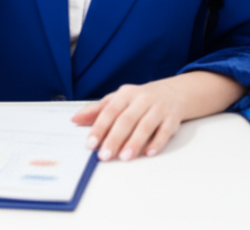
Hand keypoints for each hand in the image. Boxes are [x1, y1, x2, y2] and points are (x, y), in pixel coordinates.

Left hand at [71, 79, 186, 161]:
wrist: (174, 92)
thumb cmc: (141, 99)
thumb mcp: (119, 100)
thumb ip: (97, 110)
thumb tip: (75, 119)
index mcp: (126, 94)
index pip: (110, 111)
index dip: (99, 128)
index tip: (91, 144)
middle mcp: (142, 99)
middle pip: (126, 119)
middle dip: (114, 138)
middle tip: (105, 155)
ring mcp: (158, 108)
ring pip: (145, 125)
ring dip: (134, 142)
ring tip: (124, 157)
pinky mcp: (172, 119)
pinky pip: (164, 131)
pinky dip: (157, 142)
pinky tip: (148, 153)